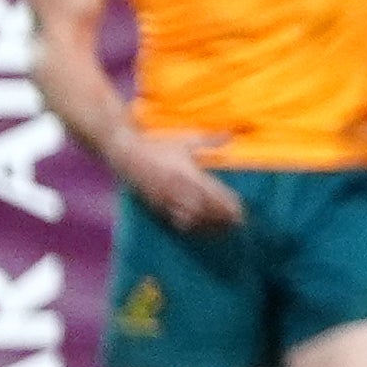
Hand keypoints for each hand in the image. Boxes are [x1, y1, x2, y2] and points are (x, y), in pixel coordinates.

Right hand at [115, 132, 246, 235]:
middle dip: (222, 219)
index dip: (229, 206)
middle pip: (205, 211)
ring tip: (223, 230)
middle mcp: (177, 190)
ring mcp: (165, 200)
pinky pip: (175, 220)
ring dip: (208, 226)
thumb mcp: (185, 140)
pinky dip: (190, 226)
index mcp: (187, 174)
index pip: (214, 195)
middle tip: (237, 225)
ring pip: (191, 219)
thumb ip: (209, 140)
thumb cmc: (157, 145)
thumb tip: (231, 136)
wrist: (124, 152)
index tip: (242, 212)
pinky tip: (200, 228)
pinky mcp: (155, 205)